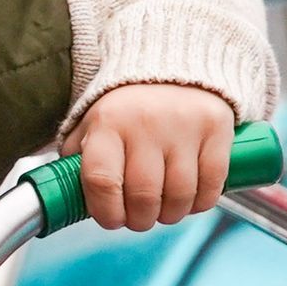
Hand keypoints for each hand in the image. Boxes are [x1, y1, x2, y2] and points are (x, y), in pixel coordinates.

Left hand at [62, 84, 234, 232]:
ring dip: (170, 215)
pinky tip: (189, 198)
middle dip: (140, 220)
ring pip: (180, 197)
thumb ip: (78, 161)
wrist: (171, 65)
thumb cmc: (125, 109)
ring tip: (163, 208)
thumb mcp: (91, 126)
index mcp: (107, 122)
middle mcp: (145, 122)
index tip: (112, 219)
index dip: (106, 212)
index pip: (102, 181)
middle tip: (139, 217)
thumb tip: (70, 201)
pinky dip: (200, 203)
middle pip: (144, 197)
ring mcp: (184, 126)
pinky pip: (212, 187)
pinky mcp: (216, 129)